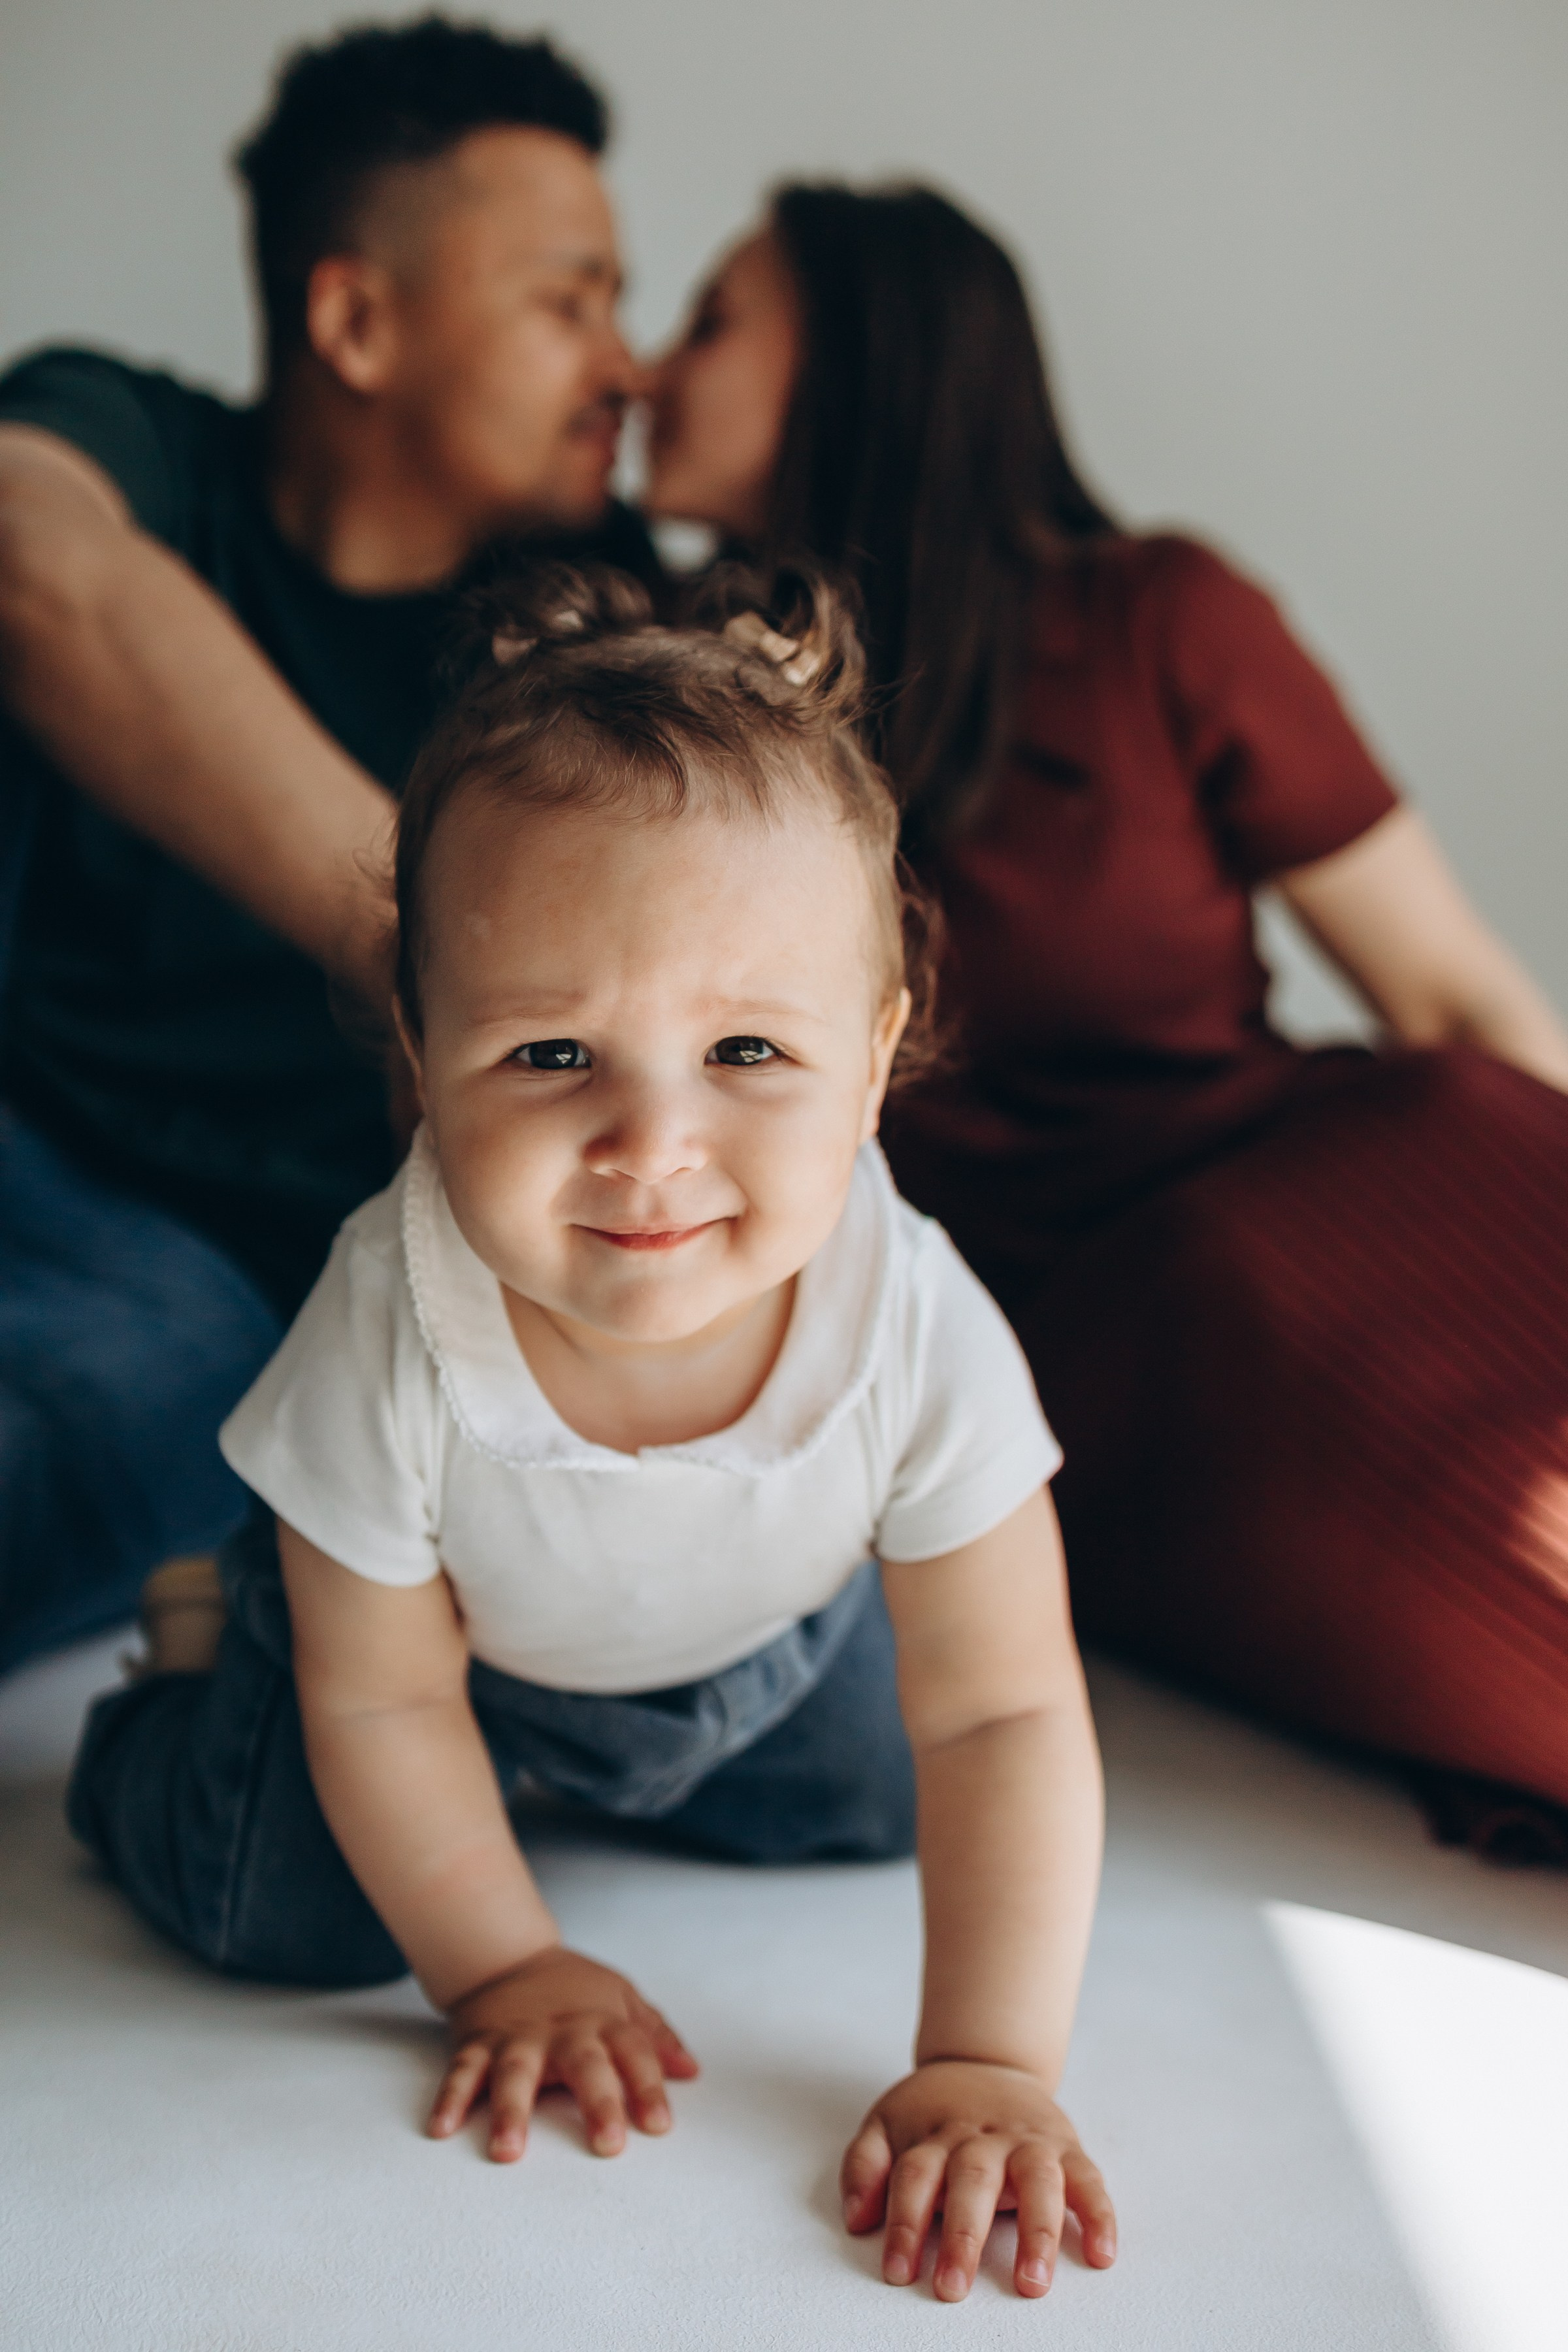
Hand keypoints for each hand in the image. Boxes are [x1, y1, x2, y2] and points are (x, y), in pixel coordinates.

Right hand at [427, 1946, 699, 2162]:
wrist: (508, 1955)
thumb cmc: (573, 1989)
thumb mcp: (621, 1999)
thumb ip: (655, 2035)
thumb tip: (691, 2070)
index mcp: (602, 2021)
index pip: (635, 2052)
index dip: (649, 2087)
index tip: (661, 2125)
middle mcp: (562, 2031)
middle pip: (585, 2064)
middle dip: (599, 2102)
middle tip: (609, 2145)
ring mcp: (517, 2038)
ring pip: (515, 2073)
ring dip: (511, 2112)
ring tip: (508, 2152)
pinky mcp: (477, 2044)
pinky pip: (462, 2071)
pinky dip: (450, 2098)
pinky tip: (441, 2128)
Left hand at [841, 2059, 1115, 2301]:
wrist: (985, 2062)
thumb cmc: (934, 2111)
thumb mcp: (886, 2123)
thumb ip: (864, 2166)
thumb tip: (856, 2219)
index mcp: (937, 2134)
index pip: (915, 2176)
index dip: (904, 2224)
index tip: (897, 2271)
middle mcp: (984, 2137)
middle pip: (973, 2180)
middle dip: (964, 2237)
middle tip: (952, 2288)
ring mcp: (1029, 2141)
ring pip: (1038, 2180)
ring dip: (1037, 2232)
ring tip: (1032, 2281)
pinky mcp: (1067, 2147)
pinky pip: (1089, 2179)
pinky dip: (1099, 2215)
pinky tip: (1102, 2254)